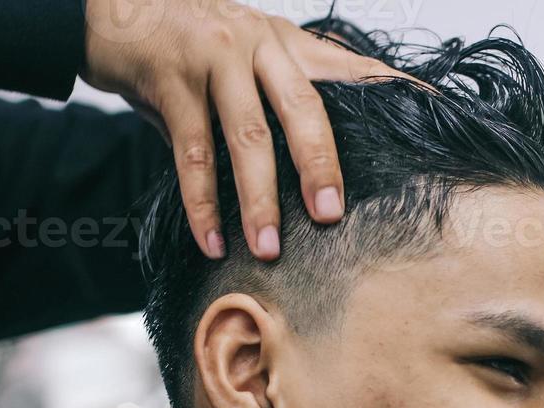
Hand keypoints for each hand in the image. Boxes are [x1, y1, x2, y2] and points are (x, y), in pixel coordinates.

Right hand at [82, 0, 411, 259]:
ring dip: (256, 199)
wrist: (113, 9)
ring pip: (245, 137)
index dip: (391, 92)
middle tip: (330, 216)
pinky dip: (201, 203)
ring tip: (267, 247)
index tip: (431, 118)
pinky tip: (212, 240)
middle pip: (302, 109)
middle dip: (319, 166)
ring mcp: (213, 61)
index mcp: (287, 44)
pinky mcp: (170, 83)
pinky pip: (191, 153)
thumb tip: (327, 162)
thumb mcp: (248, 56)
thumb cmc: (191, 44)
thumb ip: (283, 95)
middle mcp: (257, 45)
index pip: (352, 70)